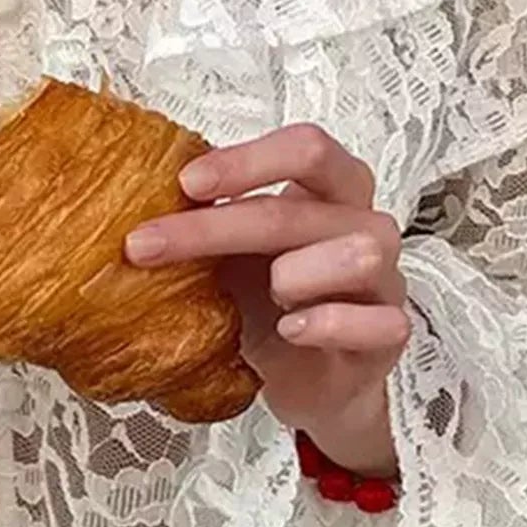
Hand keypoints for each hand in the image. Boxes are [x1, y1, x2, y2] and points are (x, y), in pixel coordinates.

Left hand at [125, 124, 409, 477]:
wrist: (307, 378)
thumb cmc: (269, 301)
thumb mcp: (234, 253)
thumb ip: (210, 217)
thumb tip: (133, 195)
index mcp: (330, 189)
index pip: (307, 147)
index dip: (247, 160)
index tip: (184, 183)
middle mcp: (365, 223)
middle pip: (298, 208)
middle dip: (215, 227)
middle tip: (143, 245)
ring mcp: (386, 278)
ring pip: (358, 253)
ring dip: (295, 273)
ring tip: (267, 295)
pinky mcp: (393, 332)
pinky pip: (378, 321)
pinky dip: (326, 322)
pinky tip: (290, 330)